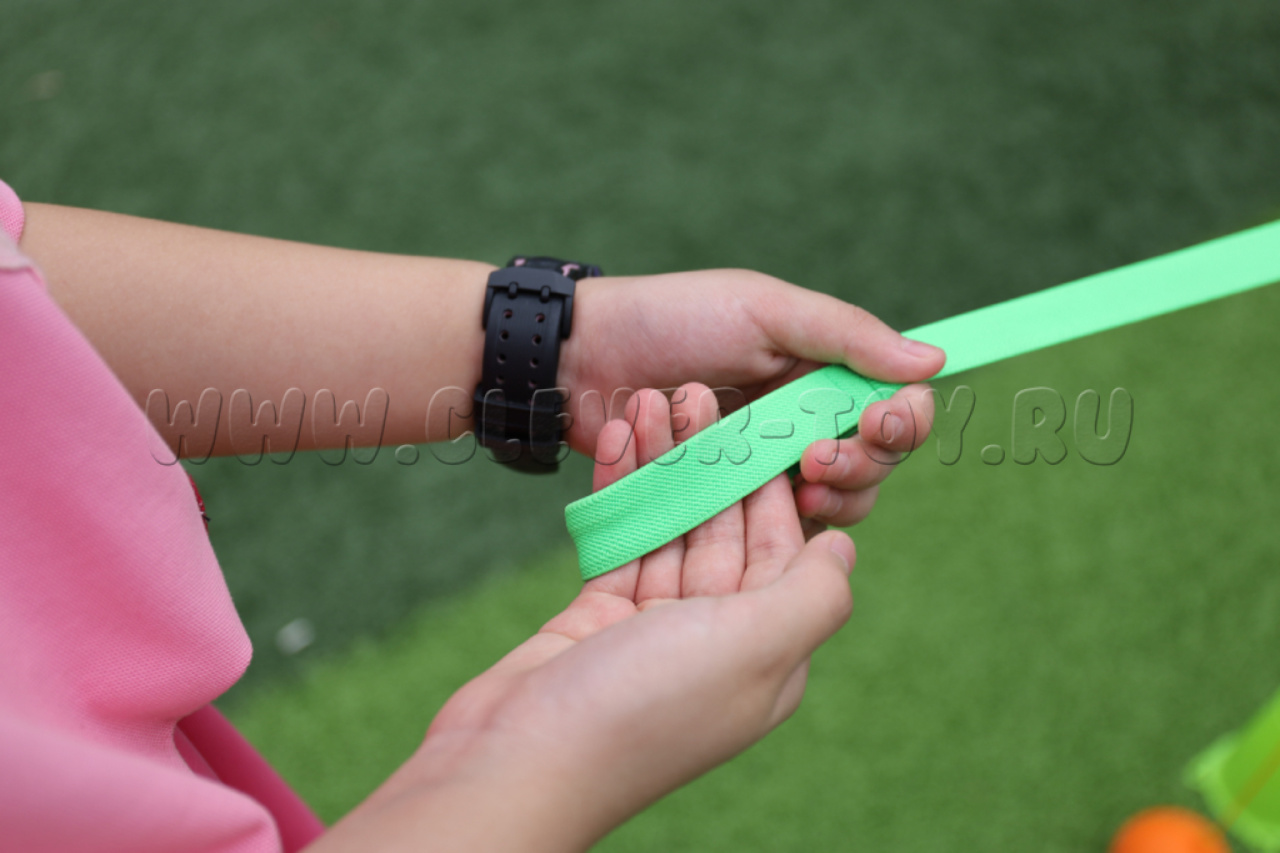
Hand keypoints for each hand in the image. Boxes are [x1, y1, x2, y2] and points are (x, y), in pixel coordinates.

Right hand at [349, 386, 858, 851]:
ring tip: (653, 399)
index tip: (763, 418)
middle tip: (696, 392)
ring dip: (665, 465)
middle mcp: (717, 641)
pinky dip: (622, 492)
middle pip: (725, 533)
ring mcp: (654, 631)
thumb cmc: (644, 704)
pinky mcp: (597, 618)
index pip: (787, 552)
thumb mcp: (753, 647)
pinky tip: (619, 439)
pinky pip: (622, 541)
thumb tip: (844, 544)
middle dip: (715, 462)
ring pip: (670, 529)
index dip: (776, 484)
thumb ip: (812, 594)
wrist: (517, 759)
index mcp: (767, 653)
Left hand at [560, 270, 941, 530]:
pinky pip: (776, 534)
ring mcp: (767, 467)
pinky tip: (754, 509)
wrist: (581, 360)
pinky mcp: (730, 505)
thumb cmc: (671, 321)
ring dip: (829, 501)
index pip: (895, 406)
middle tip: (818, 460)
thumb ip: (846, 335)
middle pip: (874, 465)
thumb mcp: (764, 310)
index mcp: (822, 370)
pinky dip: (778, 524)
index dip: (901, 423)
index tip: (878, 424)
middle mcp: (805, 421)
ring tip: (794, 489)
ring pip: (834, 506)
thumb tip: (935, 361)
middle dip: (861, 466)